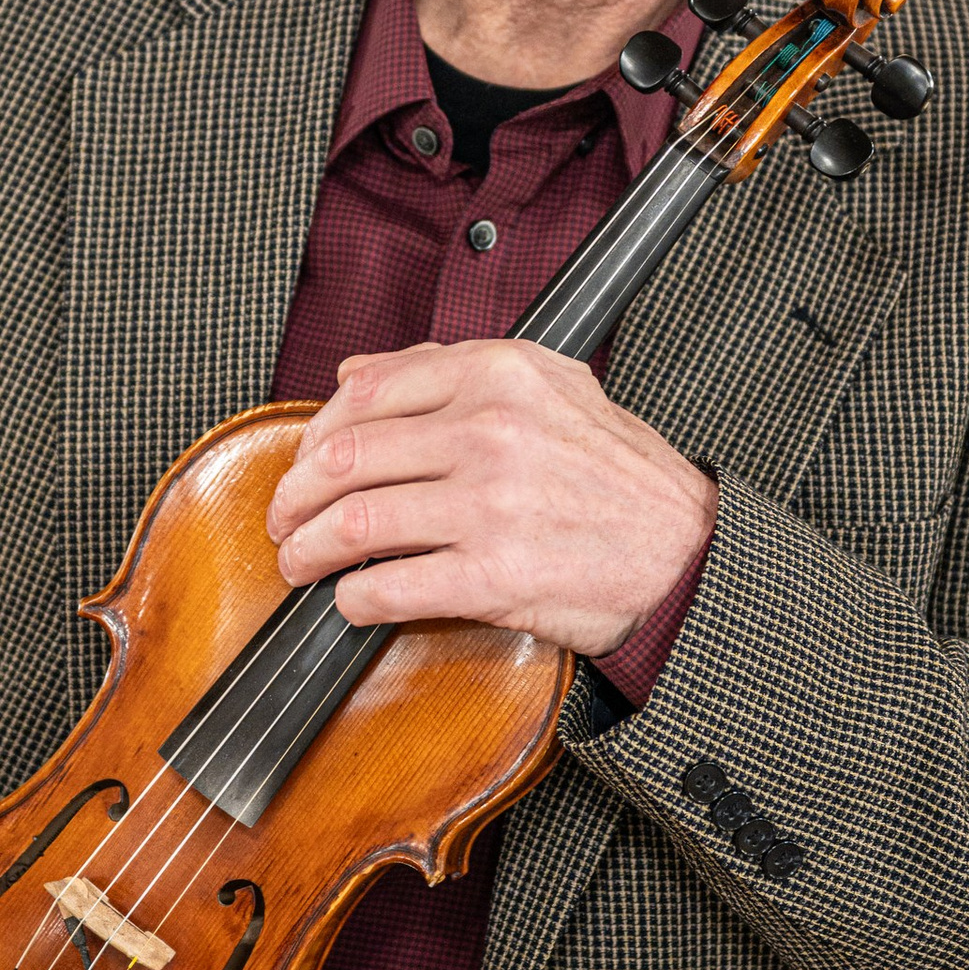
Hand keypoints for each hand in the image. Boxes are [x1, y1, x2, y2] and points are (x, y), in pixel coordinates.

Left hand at [265, 337, 716, 653]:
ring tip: (300, 563)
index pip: (364, 394)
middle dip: (295, 497)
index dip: (314, 434)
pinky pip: (387, 586)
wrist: (685, 551)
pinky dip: (352, 598)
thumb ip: (449, 369)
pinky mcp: (494, 576)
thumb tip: (353, 372)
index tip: (304, 463)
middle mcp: (491, 431)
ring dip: (308, 550)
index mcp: (499, 374)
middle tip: (284, 521)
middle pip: (344, 458)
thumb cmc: (619, 474)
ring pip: (352, 522)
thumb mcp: (551, 386)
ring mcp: (490, 505)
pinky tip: (352, 600)